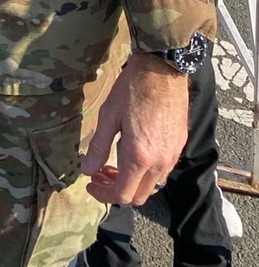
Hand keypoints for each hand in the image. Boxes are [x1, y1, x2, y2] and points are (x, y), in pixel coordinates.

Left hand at [82, 53, 188, 204]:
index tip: (90, 184)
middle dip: (116, 190)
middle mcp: (160, 162)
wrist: (162, 70)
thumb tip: (87, 170)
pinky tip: (133, 154)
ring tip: (114, 165)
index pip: (122, 194)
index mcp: (140, 156)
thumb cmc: (132, 89)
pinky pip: (163, 172)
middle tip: (99, 174)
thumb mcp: (108, 115)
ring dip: (132, 182)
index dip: (103, 195)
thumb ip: (98, 147)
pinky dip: (145, 173)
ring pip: (152, 186)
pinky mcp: (179, 146)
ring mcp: (173, 156)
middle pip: (138, 196)